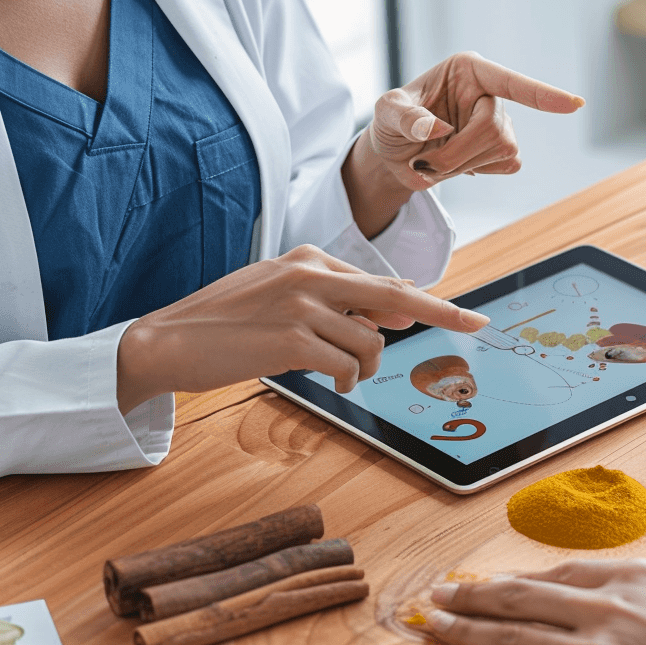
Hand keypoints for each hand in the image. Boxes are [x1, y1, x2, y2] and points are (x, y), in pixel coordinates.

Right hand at [115, 245, 488, 412]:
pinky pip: (345, 365)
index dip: (424, 302)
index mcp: (310, 259)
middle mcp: (310, 275)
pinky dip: (346, 381)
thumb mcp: (282, 294)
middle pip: (395, 297)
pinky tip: (333, 385)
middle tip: (478, 325)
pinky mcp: (291, 340)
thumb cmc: (227, 321)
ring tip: (342, 376)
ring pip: (370, 342)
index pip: (381, 281)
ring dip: (365, 368)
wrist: (167, 341)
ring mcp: (301, 306)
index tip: (465, 314)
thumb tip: (399, 305)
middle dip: (443, 314)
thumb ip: (336, 297)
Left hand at [368, 51, 581, 184]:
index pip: (510, 82)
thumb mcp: (386, 113)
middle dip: (459, 153)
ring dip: (464, 164)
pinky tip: (459, 164)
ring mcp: (502, 122)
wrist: (397, 156)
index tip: (575, 105)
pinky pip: (508, 165)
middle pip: (495, 128)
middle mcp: (490, 93)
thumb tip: (438, 129)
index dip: (542, 94)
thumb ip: (406, 117)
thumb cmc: (393, 124)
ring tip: (437, 161)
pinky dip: (478, 171)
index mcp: (468, 71)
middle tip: (426, 163)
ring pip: (504, 149)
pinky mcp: (505, 151)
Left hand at [425, 559, 645, 644]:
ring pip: (511, 636)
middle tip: (441, 595)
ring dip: (466, 630)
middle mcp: (603, 608)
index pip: (555, 574)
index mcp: (631, 577)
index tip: (489, 581)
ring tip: (437, 626)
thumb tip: (621, 589)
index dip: (515, 578)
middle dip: (474, 596)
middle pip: (520, 598)